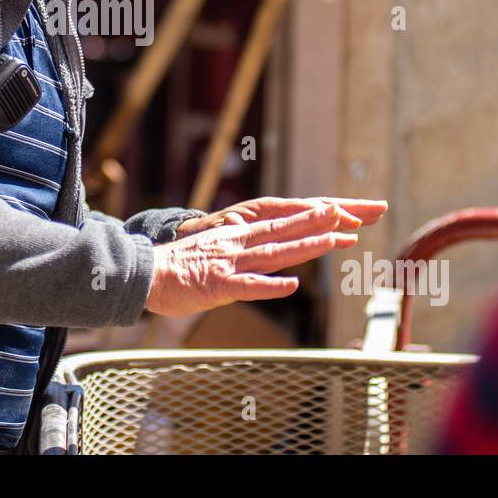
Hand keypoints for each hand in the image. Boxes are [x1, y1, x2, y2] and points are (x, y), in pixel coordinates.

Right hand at [148, 199, 385, 317]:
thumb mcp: (214, 252)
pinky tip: (292, 285)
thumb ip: (241, 253)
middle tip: (352, 212)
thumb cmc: (179, 267)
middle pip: (285, 230)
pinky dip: (271, 286)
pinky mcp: (219, 285)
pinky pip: (249, 286)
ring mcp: (230, 262)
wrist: (144, 274)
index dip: (313, 218)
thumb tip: (267, 259)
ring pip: (273, 253)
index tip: (345, 212)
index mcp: (238, 236)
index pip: (283, 224)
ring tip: (334, 239)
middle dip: (320, 221)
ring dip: (304, 246)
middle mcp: (238, 243)